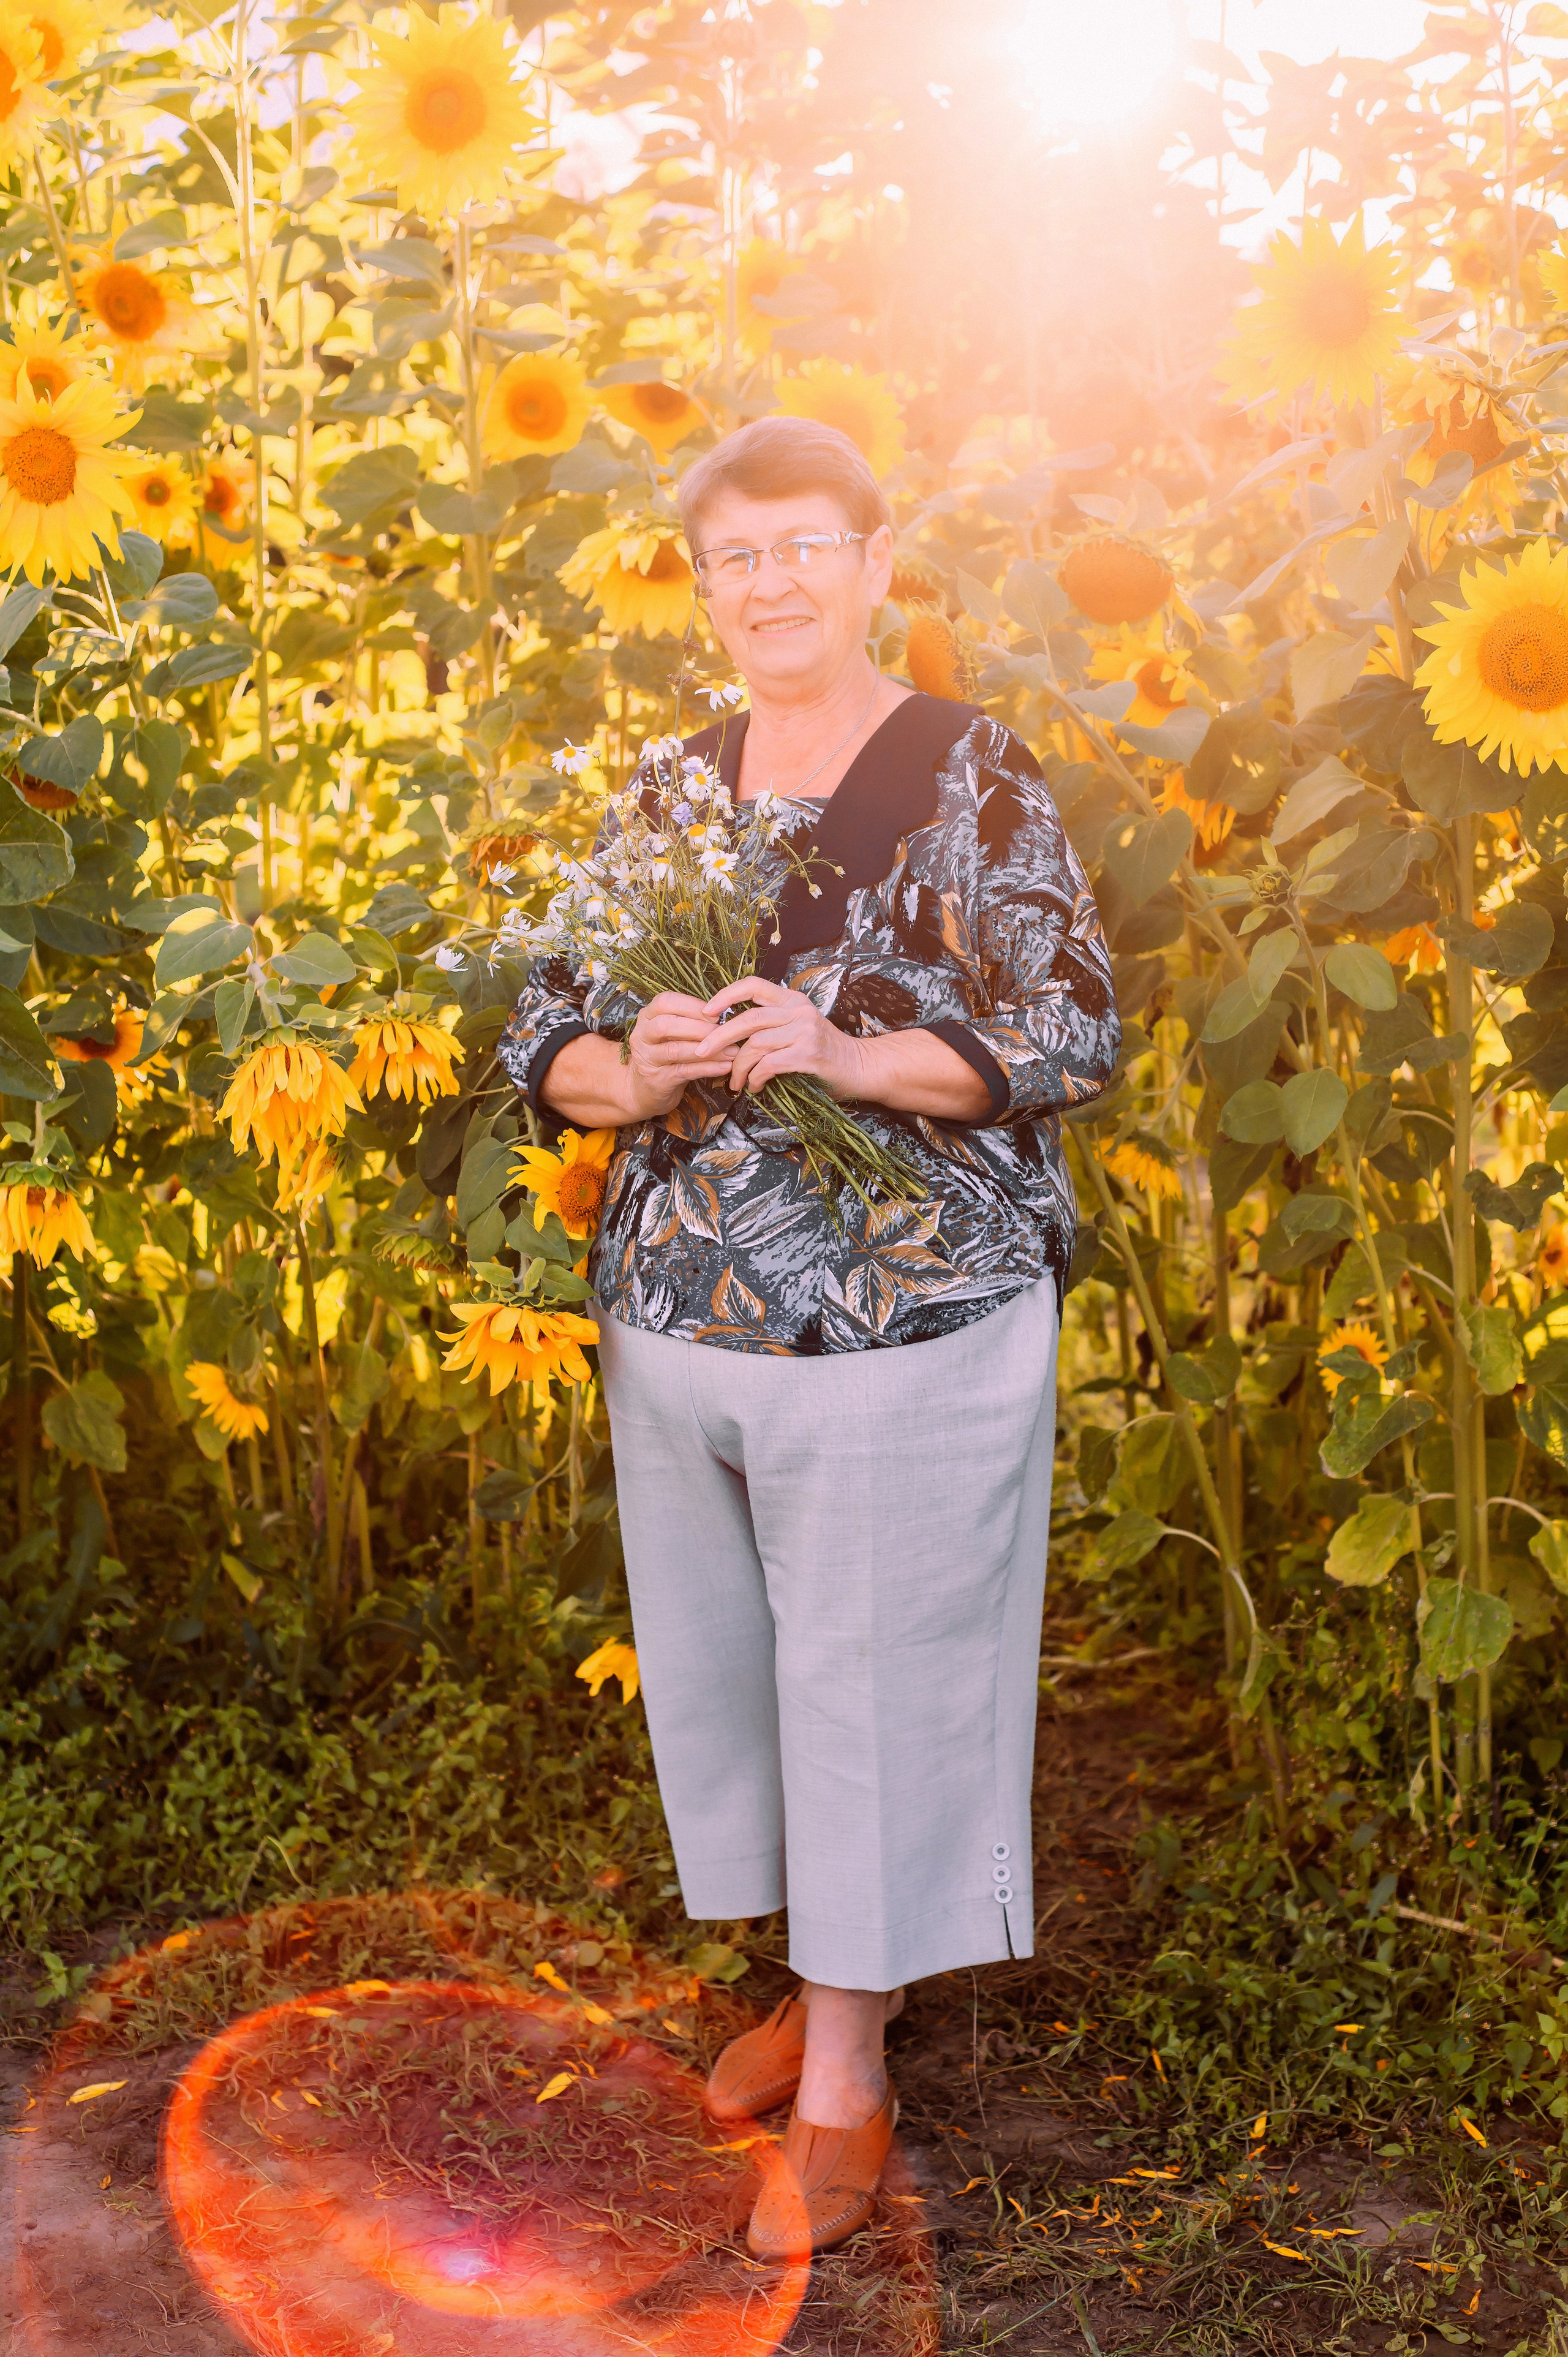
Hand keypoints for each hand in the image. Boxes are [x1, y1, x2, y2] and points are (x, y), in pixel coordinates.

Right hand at [624, 991, 740, 1117]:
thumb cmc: (666, 1055)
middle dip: (699, 1027)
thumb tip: (724, 1013)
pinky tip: (725, 1067)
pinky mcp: (657, 1080)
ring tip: (732, 1051)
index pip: (664, 1002)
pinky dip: (707, 1068)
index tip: (716, 1014)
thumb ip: (689, 1021)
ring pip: (676, 1050)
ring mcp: (647, 1059)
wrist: (644, 1090)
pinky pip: (684, 1072)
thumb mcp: (672, 1034)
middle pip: (666, 1025)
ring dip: (708, 1050)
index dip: (692, 1006)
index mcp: (647, 1018)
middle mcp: (642, 1036)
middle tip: (725, 1032)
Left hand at [697, 976, 866, 1097]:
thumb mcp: (798, 1028)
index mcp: (792, 999)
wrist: (861, 1068)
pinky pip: (770, 1065)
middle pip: (748, 1017)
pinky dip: (756, 1078)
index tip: (706, 1012)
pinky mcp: (808, 1055)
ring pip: (756, 1044)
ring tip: (734, 1082)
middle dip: (719, 1037)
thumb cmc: (824, 1053)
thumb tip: (728, 1036)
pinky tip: (754, 1087)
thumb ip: (771, 1026)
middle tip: (701, 1052)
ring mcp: (805, 1032)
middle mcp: (798, 1011)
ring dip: (738, 1066)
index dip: (725, 995)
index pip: (753, 985)